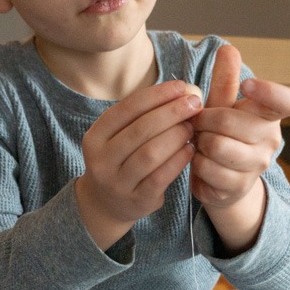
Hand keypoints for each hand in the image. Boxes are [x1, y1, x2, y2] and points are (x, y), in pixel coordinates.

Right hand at [75, 80, 201, 249]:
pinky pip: (160, 177)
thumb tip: (186, 91)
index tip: (181, 86)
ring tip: (192, 127)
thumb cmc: (122, 159)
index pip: (127, 108)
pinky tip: (190, 149)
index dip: (157, 95)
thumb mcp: (122, 136)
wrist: (107, 203)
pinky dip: (178, 160)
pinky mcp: (136, 200)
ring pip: (150, 154)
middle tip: (194, 105)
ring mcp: (117, 183)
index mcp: (95, 137)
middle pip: (140, 129)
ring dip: (176, 136)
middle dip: (171, 113)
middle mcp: (101, 160)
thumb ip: (146, 114)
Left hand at [191, 44, 289, 209]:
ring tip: (201, 142)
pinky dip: (196, 163)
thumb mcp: (222, 106)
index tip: (247, 86)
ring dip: (199, 142)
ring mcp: (257, 165)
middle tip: (199, 124)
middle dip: (204, 121)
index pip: (286, 101)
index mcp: (271, 114)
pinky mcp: (239, 186)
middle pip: (228, 121)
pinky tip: (200, 161)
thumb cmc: (223, 135)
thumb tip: (228, 49)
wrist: (221, 181)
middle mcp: (270, 139)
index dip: (268, 91)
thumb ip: (226, 80)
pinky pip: (207, 168)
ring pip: (216, 146)